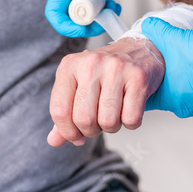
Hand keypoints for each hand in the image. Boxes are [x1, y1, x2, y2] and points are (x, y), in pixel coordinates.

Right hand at [44, 0, 160, 37]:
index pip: (54, 11)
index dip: (65, 25)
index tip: (83, 28)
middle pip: (70, 18)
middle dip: (86, 25)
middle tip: (103, 21)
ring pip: (85, 16)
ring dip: (98, 20)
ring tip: (113, 9)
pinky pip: (98, 11)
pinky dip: (106, 13)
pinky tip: (116, 5)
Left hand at [48, 37, 164, 145]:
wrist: (138, 51)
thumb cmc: (104, 74)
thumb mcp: (77, 87)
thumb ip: (64, 114)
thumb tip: (54, 140)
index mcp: (69, 66)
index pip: (59, 111)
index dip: (67, 131)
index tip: (76, 135)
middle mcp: (90, 64)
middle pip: (84, 119)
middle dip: (91, 131)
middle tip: (98, 122)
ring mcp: (115, 68)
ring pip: (108, 122)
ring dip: (112, 127)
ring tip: (114, 112)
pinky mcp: (138, 77)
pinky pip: (131, 119)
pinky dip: (130, 123)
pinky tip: (129, 108)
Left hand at [141, 17, 192, 117]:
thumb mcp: (175, 38)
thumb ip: (157, 31)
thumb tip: (147, 25)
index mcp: (168, 98)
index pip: (146, 97)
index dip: (144, 83)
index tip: (146, 73)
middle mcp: (183, 107)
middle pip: (165, 94)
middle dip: (165, 80)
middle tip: (167, 65)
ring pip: (185, 94)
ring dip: (184, 81)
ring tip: (187, 64)